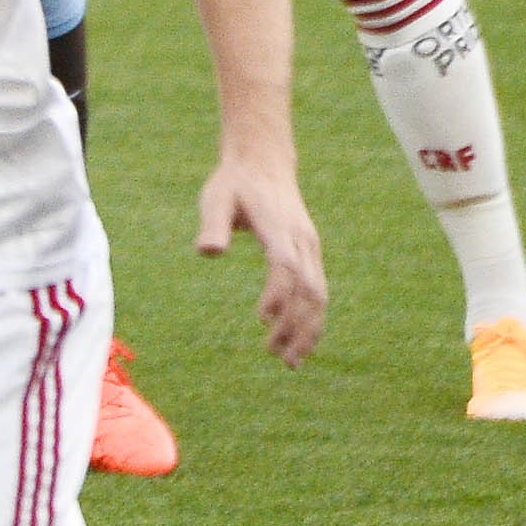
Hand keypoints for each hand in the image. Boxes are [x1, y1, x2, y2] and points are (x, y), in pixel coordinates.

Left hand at [195, 156, 325, 366]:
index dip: (277, 294)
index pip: (285, 266)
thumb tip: (207, 253)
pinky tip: (300, 341)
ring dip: (308, 329)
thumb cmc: (234, 183)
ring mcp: (310, 248)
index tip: (261, 319)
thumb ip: (212, 225)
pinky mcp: (310, 254)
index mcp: (279, 227)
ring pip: (319, 295)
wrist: (263, 163)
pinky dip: (313, 318)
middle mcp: (302, 240)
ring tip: (290, 361)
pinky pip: (318, 291)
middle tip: (276, 356)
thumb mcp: (215, 197)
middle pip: (308, 288)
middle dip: (296, 325)